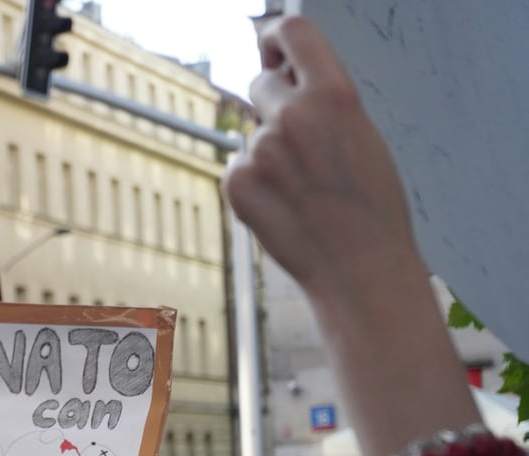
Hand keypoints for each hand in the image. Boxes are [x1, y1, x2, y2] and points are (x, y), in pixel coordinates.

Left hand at [223, 16, 420, 299]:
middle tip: (300, 148)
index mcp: (335, 96)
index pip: (294, 33)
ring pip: (253, 135)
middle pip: (262, 84)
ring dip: (269, 155)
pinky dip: (253, 186)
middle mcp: (293, 115)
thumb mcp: (361, 136)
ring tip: (304, 193)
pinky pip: (237, 169)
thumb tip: (284, 82)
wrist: (360, 268)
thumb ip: (324, 103)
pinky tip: (283, 210)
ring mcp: (261, 150)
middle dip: (274, 106)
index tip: (273, 49)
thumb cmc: (372, 207)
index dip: (276, 37)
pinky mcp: (237, 182)